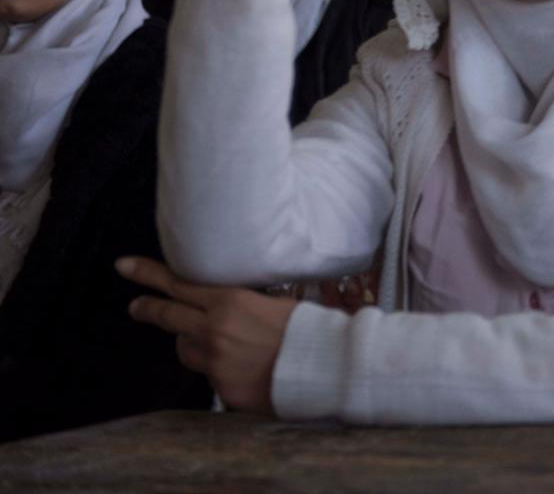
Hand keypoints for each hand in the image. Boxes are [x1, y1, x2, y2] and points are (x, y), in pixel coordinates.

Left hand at [119, 256, 295, 413]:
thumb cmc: (310, 329)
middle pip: (168, 316)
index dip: (148, 274)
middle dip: (148, 308)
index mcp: (230, 302)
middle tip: (135, 306)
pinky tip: (246, 369)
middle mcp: (214, 331)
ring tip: (212, 343)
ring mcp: (215, 363)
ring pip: (186, 350)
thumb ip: (242, 305)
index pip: (178, 284)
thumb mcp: (275, 303)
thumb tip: (227, 305)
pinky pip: (211, 376)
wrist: (327, 368)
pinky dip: (223, 369)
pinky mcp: (222, 389)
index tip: (124, 266)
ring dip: (191, 342)